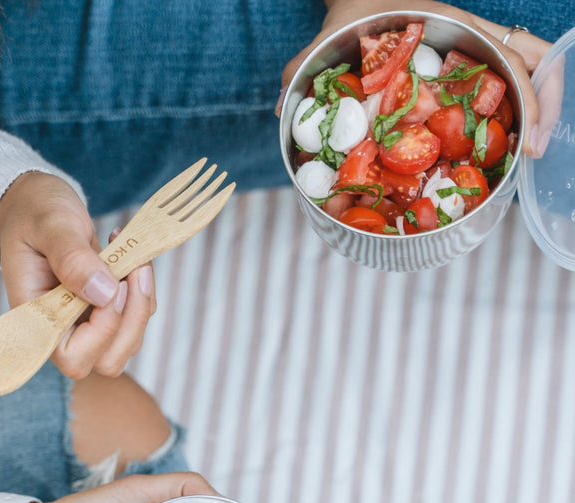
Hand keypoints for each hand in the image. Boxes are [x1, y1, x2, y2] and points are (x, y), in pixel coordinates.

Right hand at [0, 171, 156, 377]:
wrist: (36, 207)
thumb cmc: (34, 214)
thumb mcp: (50, 226)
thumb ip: (72, 258)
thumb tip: (104, 293)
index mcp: (37, 321)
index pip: (73, 358)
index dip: (102, 331)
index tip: (113, 284)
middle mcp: (61, 333)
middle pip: (109, 361)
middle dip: (132, 318)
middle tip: (134, 268)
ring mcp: (85, 327)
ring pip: (129, 342)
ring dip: (142, 302)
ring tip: (133, 257)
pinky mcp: (105, 314)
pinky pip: (138, 318)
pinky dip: (145, 291)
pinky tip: (130, 258)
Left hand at [278, 0, 551, 154]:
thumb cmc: (351, 15)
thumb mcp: (327, 41)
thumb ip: (302, 72)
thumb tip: (285, 108)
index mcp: (452, 28)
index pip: (514, 54)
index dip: (532, 96)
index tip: (531, 140)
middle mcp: (468, 44)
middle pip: (531, 68)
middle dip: (543, 110)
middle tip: (535, 153)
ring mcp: (468, 58)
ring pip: (521, 79)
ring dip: (531, 116)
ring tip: (524, 161)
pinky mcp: (460, 74)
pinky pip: (495, 92)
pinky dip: (506, 117)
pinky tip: (499, 150)